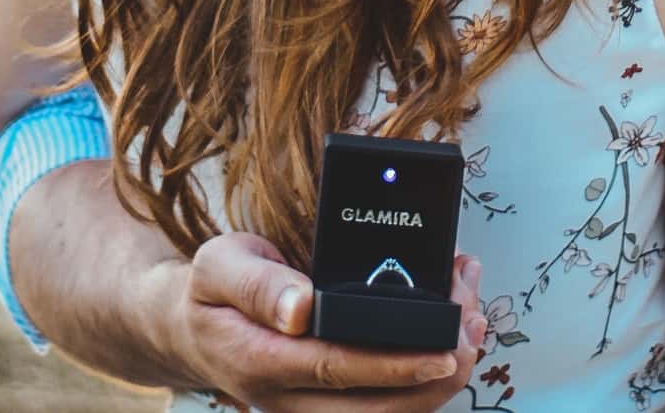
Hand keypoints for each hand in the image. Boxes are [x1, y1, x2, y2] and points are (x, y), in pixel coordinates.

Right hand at [153, 232, 487, 412]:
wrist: (188, 331)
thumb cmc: (209, 293)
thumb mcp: (218, 266)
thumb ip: (258, 284)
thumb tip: (301, 307)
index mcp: (262, 361)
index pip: (339, 367)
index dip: (397, 363)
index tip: (445, 348)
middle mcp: (288, 399)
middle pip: (376, 407)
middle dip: (436, 373)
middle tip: (476, 327)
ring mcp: (307, 409)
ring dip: (438, 380)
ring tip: (474, 325)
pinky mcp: (325, 406)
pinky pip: (382, 406)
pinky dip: (421, 380)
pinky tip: (449, 338)